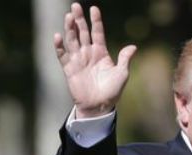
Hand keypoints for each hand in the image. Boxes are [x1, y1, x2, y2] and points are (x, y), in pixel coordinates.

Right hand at [53, 3, 136, 117]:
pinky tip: (58, 36)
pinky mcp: (69, 69)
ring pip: (72, 40)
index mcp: (101, 52)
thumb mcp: (122, 74)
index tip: (94, 8)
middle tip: (75, 6)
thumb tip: (133, 46)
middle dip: (79, 19)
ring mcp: (78, 60)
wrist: (99, 107)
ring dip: (69, 28)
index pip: (97, 32)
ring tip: (69, 16)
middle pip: (82, 32)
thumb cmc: (112, 91)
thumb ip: (124, 59)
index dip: (96, 21)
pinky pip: (62, 55)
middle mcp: (88, 53)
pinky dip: (59, 46)